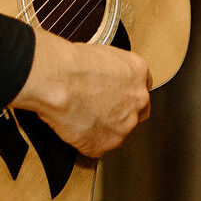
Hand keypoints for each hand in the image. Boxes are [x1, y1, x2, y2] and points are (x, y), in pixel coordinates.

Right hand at [12, 26, 150, 157]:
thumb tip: (108, 80)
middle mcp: (138, 100)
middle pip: (136, 112)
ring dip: (106, 129)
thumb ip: (115, 72)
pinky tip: (77, 130)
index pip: (141, 87)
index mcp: (138, 72)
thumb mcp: (104, 54)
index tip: (116, 95)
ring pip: (120, 132)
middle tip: (100, 109)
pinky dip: (89, 142)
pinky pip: (100, 147)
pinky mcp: (106, 144)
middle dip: (121, 112)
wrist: (59, 81)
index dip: (126, 93)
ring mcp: (124, 125)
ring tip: (84, 119)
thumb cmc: (73, 63)